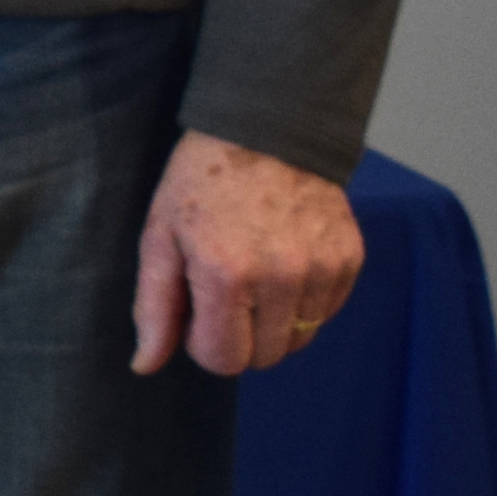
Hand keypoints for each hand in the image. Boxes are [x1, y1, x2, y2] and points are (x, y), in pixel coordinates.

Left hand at [134, 130, 365, 377]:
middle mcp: (281, 277)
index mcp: (226, 274)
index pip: (225, 360)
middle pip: (266, 358)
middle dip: (239, 337)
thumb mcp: (159, 237)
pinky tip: (283, 265)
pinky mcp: (350, 259)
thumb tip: (146, 366)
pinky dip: (304, 303)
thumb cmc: (200, 183)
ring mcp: (322, 269)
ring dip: (274, 323)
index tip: (197, 312)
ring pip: (301, 340)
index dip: (204, 344)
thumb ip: (154, 307)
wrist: (266, 130)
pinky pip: (327, 314)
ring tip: (254, 277)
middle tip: (224, 293)